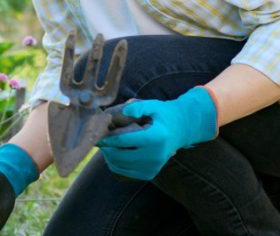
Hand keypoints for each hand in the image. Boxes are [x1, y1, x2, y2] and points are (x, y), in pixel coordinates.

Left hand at [96, 87, 217, 180]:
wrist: (182, 129)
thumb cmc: (164, 115)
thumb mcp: (153, 105)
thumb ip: (136, 108)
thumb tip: (119, 113)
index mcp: (155, 137)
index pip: (124, 141)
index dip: (108, 139)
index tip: (97, 135)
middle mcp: (155, 155)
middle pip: (121, 156)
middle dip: (107, 149)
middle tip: (99, 140)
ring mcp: (154, 166)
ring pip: (122, 166)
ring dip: (110, 158)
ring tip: (106, 147)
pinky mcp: (151, 173)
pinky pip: (127, 173)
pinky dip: (117, 165)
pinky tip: (115, 155)